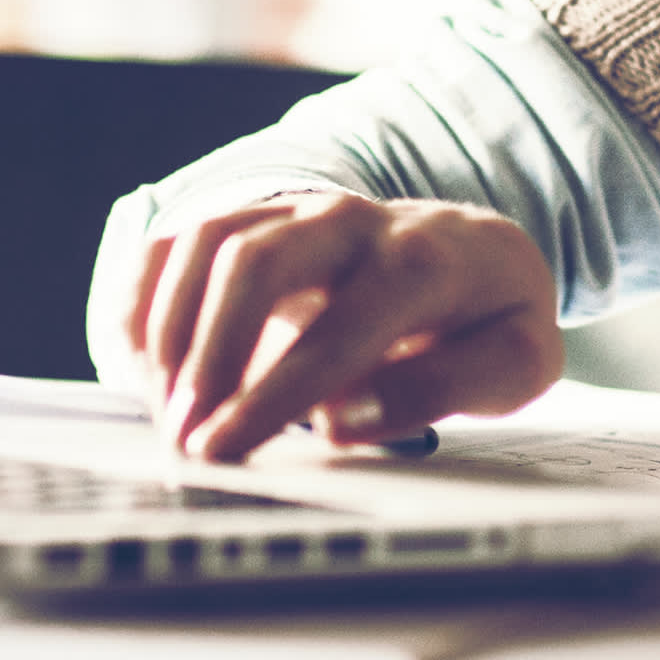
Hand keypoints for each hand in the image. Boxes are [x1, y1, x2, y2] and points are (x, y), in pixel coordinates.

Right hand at [125, 191, 560, 464]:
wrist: (471, 253)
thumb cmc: (486, 319)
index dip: (278, 391)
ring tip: (166, 416)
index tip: (229, 449)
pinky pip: (179, 241)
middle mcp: (352, 220)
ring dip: (172, 332)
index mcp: (426, 259)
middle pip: (256, 260)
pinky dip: (147, 301)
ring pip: (208, 241)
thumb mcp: (514, 362)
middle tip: (185, 441)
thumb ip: (445, 387)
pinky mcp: (252, 218)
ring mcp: (296, 210)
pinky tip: (145, 370)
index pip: (344, 324)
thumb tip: (344, 418)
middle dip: (210, 356)